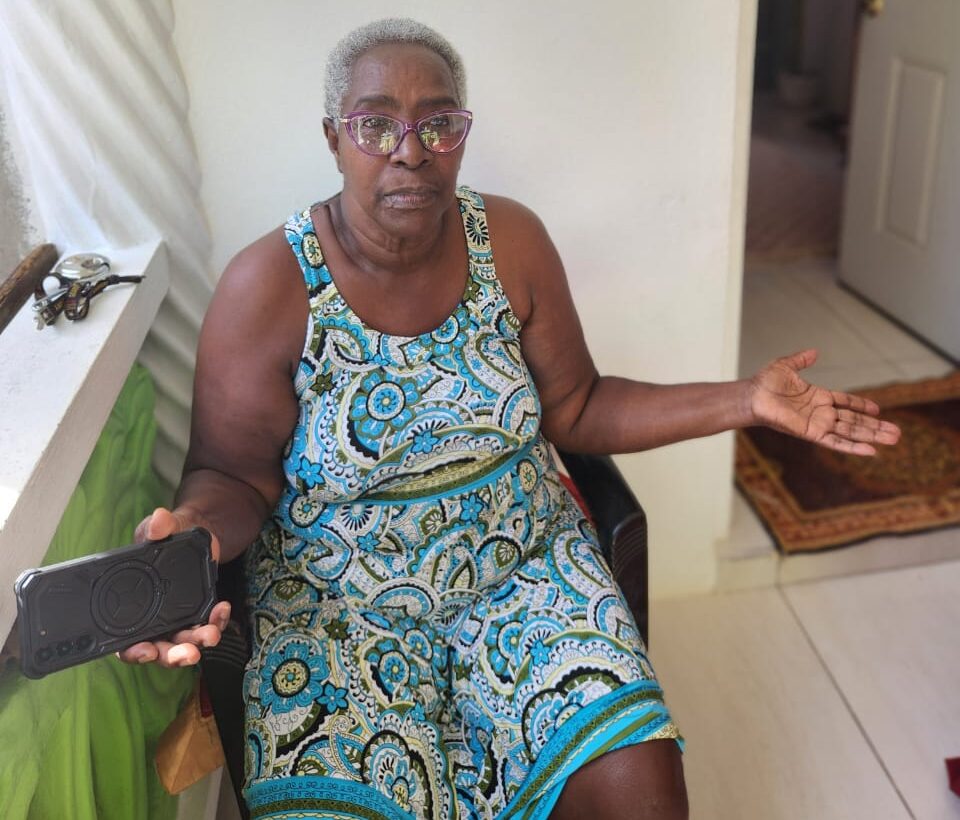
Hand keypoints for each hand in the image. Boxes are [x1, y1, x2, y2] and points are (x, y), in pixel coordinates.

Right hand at [116, 507, 229, 667]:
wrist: (194, 531)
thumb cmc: (165, 535)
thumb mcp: (158, 529)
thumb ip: (155, 527)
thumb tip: (158, 520)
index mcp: (133, 610)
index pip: (127, 642)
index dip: (134, 652)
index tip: (146, 651)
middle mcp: (154, 622)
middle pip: (161, 650)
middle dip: (173, 655)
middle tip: (187, 654)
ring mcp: (179, 620)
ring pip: (186, 643)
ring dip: (198, 643)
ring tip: (210, 636)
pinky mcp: (200, 612)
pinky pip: (209, 624)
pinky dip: (217, 621)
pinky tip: (222, 609)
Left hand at [749, 349, 900, 455]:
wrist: (752, 395)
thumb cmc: (765, 383)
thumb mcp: (786, 366)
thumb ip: (802, 359)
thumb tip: (814, 351)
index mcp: (818, 397)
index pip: (846, 403)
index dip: (861, 406)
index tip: (878, 409)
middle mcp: (821, 412)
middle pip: (854, 421)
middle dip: (876, 427)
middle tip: (897, 432)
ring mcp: (818, 424)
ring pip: (851, 432)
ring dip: (872, 436)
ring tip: (894, 439)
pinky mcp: (811, 433)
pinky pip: (835, 442)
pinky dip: (852, 447)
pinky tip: (870, 451)